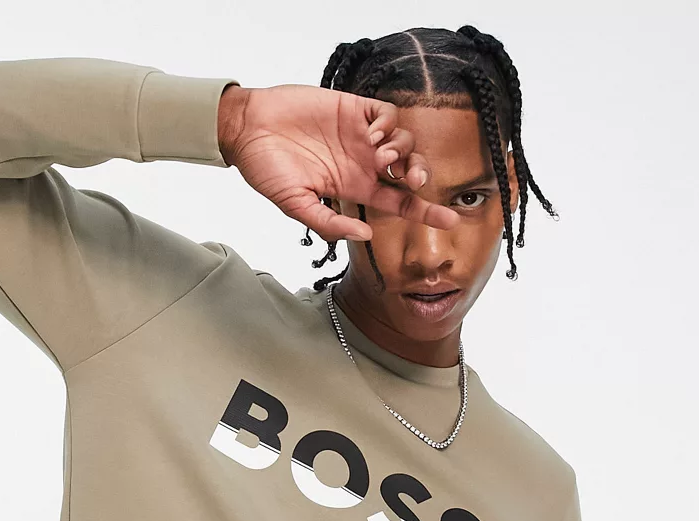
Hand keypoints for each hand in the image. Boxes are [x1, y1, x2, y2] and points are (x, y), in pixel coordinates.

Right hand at [217, 83, 458, 243]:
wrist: (248, 129)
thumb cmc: (266, 170)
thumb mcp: (296, 206)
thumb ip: (329, 222)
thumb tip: (364, 233)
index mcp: (353, 189)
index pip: (398, 203)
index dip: (426, 210)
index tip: (450, 220)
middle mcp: (362, 163)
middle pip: (408, 171)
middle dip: (420, 176)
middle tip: (412, 180)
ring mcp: (359, 135)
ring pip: (403, 142)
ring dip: (402, 151)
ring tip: (380, 156)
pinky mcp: (353, 108)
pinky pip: (386, 114)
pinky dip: (390, 124)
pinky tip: (375, 134)